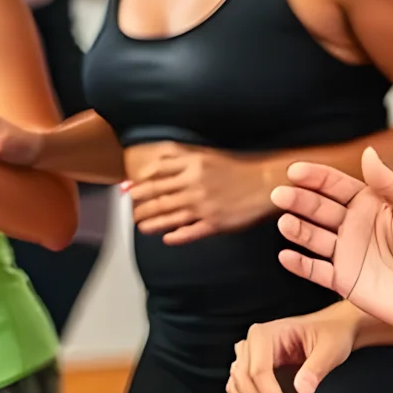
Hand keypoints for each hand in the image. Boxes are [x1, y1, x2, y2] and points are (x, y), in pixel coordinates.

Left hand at [125, 143, 274, 243]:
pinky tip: (166, 238)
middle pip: (157, 197)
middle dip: (139, 206)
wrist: (265, 183)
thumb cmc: (237, 168)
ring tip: (141, 226)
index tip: (126, 191)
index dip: (137, 184)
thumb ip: (180, 156)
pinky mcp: (214, 224)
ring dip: (151, 223)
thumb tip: (154, 160)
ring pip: (168, 217)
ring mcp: (203, 207)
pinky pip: (189, 232)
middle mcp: (194, 186)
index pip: (155, 175)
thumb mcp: (206, 154)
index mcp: (192, 166)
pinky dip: (175, 236)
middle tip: (130, 212)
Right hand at [227, 307, 360, 392]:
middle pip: (246, 382)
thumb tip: (302, 392)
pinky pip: (241, 390)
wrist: (332, 330)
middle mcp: (252, 343)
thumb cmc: (329, 333)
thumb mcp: (330, 349)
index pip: (259, 372)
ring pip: (239, 389)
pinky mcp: (252, 368)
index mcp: (265, 335)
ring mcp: (249, 356)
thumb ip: (315, 370)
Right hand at [272, 148, 392, 333]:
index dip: (316, 177)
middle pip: (319, 208)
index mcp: (370, 204)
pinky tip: (286, 256)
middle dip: (299, 200)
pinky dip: (300, 264)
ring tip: (286, 223)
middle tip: (281, 195)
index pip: (336, 185)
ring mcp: (346, 253)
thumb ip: (392, 186)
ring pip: (313, 237)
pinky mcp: (342, 280)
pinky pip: (315, 270)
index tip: (296, 171)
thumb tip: (368, 153)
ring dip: (297, 230)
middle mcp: (353, 225)